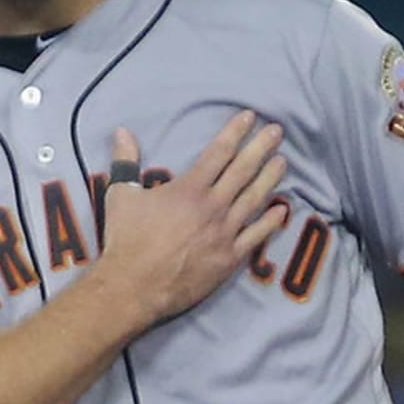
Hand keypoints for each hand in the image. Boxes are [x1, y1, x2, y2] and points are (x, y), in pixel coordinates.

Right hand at [99, 111, 286, 334]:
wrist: (134, 286)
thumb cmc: (125, 241)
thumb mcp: (121, 196)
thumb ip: (125, 162)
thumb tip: (122, 131)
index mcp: (188, 189)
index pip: (218, 152)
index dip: (235, 132)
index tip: (249, 117)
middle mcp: (213, 207)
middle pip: (243, 170)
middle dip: (261, 147)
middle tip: (277, 131)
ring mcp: (225, 233)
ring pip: (255, 199)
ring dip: (270, 178)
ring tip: (282, 162)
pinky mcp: (229, 258)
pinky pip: (256, 236)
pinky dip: (271, 222)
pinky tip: (282, 211)